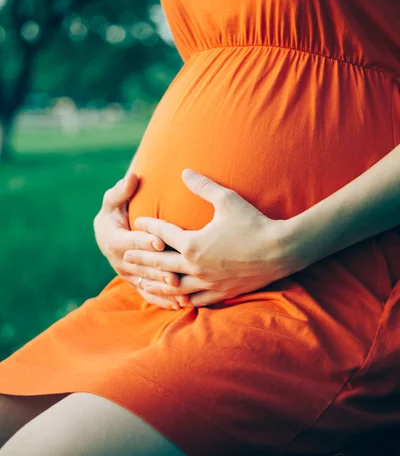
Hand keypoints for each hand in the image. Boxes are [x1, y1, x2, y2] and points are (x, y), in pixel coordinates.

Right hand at [93, 162, 181, 309]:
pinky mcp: (136, 284)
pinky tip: (180, 303)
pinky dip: (163, 300)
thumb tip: (132, 177)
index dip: (145, 240)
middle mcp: (119, 261)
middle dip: (158, 268)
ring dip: (162, 288)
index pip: (131, 241)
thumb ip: (121, 191)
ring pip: (146, 283)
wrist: (109, 235)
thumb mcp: (113, 201)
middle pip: (141, 265)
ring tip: (181, 289)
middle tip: (176, 271)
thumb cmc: (115, 212)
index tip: (161, 240)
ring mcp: (128, 275)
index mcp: (113, 239)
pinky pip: (150, 294)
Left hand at [124, 169, 298, 307]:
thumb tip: (184, 171)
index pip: (163, 233)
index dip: (149, 226)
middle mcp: (195, 266)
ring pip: (174, 286)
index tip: (138, 221)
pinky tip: (176, 298)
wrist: (280, 251)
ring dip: (157, 283)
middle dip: (142, 258)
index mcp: (193, 243)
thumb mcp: (227, 200)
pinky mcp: (221, 292)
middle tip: (125, 257)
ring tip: (143, 282)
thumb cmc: (253, 223)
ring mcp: (208, 282)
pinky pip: (195, 300)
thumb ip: (203, 186)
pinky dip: (181, 299)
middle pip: (160, 262)